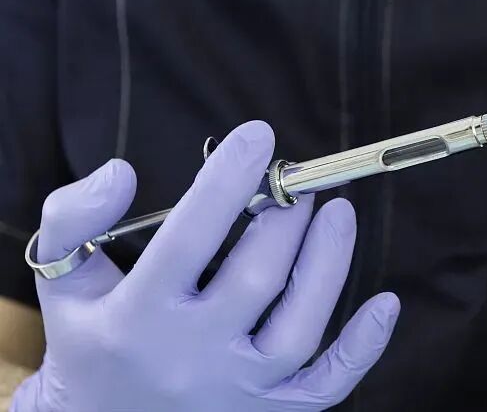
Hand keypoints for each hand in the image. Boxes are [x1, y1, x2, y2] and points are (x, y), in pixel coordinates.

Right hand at [12, 121, 398, 411]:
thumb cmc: (89, 339)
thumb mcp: (63, 278)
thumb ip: (75, 217)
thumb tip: (121, 172)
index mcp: (135, 317)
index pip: (190, 237)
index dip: (228, 180)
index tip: (258, 137)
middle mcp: (188, 357)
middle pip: (256, 277)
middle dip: (285, 218)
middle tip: (298, 182)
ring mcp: (234, 390)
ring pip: (300, 327)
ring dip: (328, 262)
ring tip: (338, 211)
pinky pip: (326, 385)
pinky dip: (363, 348)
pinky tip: (386, 302)